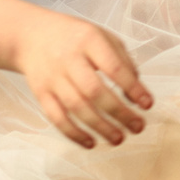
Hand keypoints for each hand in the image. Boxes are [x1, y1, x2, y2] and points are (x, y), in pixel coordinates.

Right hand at [12, 10, 153, 149]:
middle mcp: (69, 58)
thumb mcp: (102, 37)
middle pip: (94, 90)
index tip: (148, 104)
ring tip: (119, 139)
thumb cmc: (75, 38)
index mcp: (89, 39)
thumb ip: (123, 61)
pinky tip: (91, 143)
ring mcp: (53, 76)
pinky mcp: (41, 92)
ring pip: (76, 107)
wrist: (32, 36)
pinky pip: (57, 117)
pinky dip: (74, 133)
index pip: (114, 67)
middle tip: (138, 127)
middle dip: (119, 113)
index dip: (133, 88)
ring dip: (100, 127)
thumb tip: (136, 96)